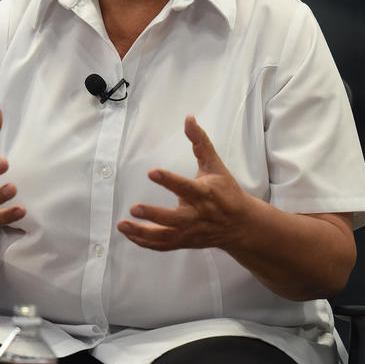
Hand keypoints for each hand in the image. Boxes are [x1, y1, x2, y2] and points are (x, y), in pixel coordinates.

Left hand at [118, 115, 251, 250]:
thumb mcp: (216, 165)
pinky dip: (145, 242)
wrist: (241, 225)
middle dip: (154, 214)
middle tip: (134, 208)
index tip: (152, 172)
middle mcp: (197, 215)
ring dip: (143, 232)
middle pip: (174, 218)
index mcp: (205, 193)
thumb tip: (189, 118)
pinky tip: (130, 234)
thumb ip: (200, 142)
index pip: (185, 186)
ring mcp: (190, 231)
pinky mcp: (185, 241)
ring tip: (123, 224)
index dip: (169, 180)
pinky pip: (163, 245)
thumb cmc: (227, 192)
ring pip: (165, 236)